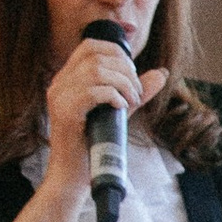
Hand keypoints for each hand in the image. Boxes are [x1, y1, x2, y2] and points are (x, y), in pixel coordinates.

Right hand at [42, 32, 166, 185]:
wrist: (74, 176)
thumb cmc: (94, 146)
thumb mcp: (118, 113)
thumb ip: (136, 93)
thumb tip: (161, 74)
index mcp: (68, 79)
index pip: (90, 45)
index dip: (117, 51)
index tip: (133, 73)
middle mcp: (60, 84)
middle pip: (96, 55)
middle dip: (125, 69)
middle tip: (136, 92)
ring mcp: (59, 97)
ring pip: (96, 71)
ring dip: (123, 84)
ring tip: (131, 101)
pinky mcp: (65, 113)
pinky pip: (92, 92)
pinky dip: (113, 96)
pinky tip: (122, 107)